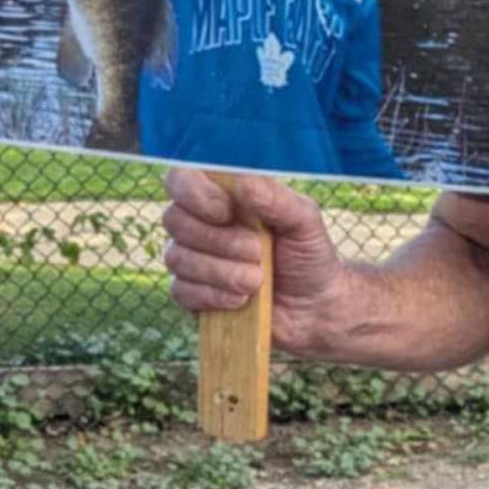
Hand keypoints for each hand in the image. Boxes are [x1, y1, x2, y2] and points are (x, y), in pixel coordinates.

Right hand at [162, 169, 351, 358]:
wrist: (314, 308)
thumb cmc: (307, 256)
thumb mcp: (303, 221)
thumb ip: (276, 199)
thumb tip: (243, 183)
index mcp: (223, 196)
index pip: (181, 179)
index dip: (194, 193)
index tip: (225, 212)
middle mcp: (200, 224)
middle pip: (174, 219)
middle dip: (220, 240)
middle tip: (259, 252)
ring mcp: (191, 259)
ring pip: (177, 257)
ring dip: (222, 271)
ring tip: (258, 280)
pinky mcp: (190, 294)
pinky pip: (181, 290)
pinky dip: (215, 295)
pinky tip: (242, 300)